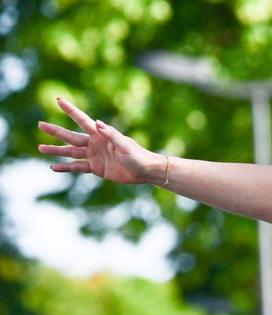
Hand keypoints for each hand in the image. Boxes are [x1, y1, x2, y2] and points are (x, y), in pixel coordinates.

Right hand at [37, 97, 165, 184]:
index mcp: (101, 134)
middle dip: (55, 131)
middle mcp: (94, 143)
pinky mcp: (96, 168)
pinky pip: (77, 167)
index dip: (70, 110)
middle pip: (70, 136)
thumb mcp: (124, 145)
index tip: (58, 100)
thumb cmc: (138, 155)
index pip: (82, 120)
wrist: (145, 171)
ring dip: (56, 150)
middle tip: (39, 124)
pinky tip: (53, 167)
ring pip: (70, 152)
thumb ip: (111, 134)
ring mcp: (94, 155)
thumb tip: (97, 123)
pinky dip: (65, 167)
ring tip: (40, 148)